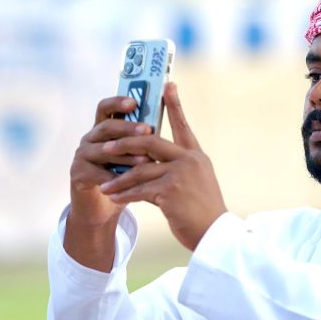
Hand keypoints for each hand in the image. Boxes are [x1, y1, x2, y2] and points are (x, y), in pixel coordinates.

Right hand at [68, 96, 152, 228]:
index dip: (118, 102)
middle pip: (107, 127)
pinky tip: (129, 182)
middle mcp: (90, 139)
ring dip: (125, 155)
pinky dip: (114, 178)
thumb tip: (167, 125)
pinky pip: (97, 173)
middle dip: (128, 128)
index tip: (135, 102)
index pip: (107, 108)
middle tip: (148, 130)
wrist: (102, 208)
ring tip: (145, 159)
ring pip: (103, 150)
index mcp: (103, 129)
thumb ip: (142, 141)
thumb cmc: (122, 177)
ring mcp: (82, 155)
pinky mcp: (78, 174)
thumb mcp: (133, 156)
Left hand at [99, 83, 227, 250]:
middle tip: (106, 146)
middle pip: (150, 141)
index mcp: (196, 156)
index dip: (175, 104)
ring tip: (105, 184)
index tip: (167, 85)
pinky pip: (140, 190)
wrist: (215, 234)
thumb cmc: (203, 212)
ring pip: (140, 169)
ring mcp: (180, 174)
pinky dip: (125, 195)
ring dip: (120, 178)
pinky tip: (114, 198)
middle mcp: (189, 160)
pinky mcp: (171, 191)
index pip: (183, 125)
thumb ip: (174, 171)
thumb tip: (146, 167)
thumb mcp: (195, 184)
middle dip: (125, 143)